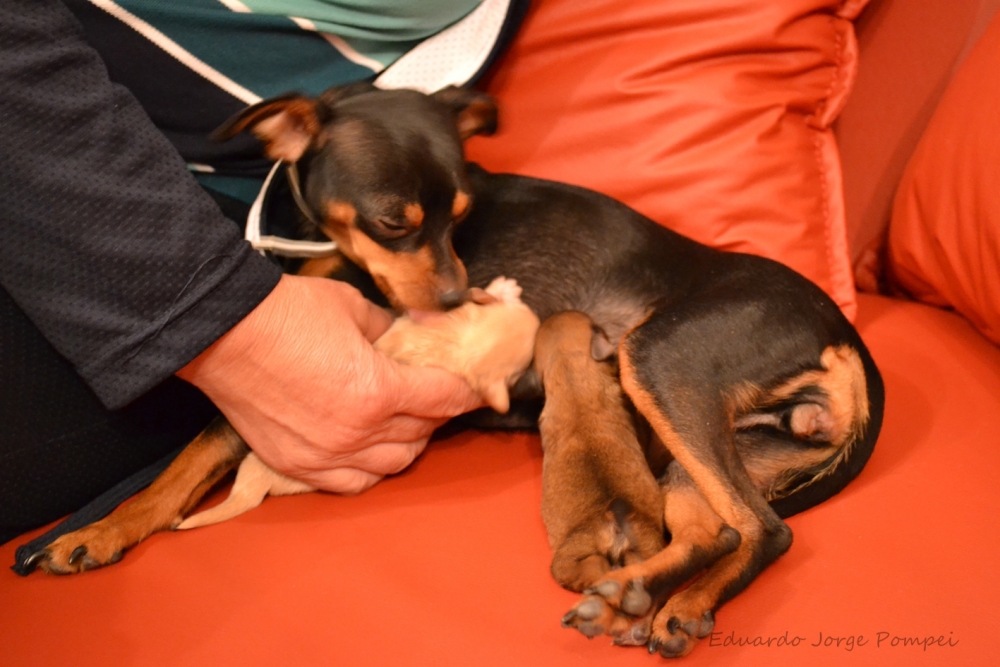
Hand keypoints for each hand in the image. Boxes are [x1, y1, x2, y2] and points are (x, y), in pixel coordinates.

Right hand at [177, 274, 482, 492]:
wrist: (220, 331)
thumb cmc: (287, 313)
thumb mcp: (353, 308)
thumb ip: (392, 328)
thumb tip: (415, 332)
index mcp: (379, 391)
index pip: (443, 399)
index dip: (466, 392)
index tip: (478, 388)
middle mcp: (358, 432)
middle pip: (421, 433)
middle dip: (437, 413)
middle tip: (439, 396)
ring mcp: (326, 454)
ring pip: (392, 465)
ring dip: (408, 444)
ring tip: (408, 423)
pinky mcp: (297, 465)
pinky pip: (350, 483)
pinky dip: (370, 470)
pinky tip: (371, 451)